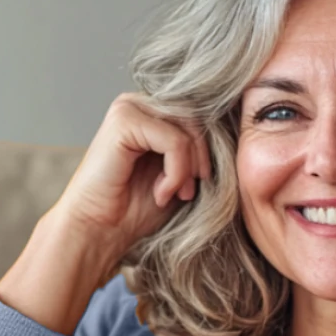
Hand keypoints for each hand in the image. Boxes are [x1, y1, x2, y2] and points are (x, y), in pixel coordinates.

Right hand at [0, 94, 210, 335]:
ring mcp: (129, 107)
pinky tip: (161, 193)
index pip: (200, 114)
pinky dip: (177, 171)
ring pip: (189, 127)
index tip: (198, 185)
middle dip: (202, 158)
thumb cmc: (135, 209)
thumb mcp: (180, 175)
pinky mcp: (123, 120)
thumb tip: (236, 133)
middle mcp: (138, 102)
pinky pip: (174, 139)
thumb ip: (199, 151)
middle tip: (189, 192)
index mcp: (150, 111)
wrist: (98, 232)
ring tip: (175, 194)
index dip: (208, 150)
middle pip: (198, 117)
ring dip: (189, 167)